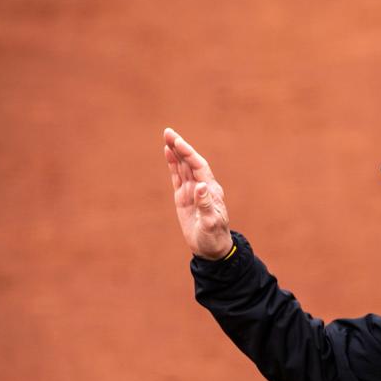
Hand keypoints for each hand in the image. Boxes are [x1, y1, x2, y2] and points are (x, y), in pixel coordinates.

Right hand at [164, 128, 233, 259]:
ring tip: (167, 137)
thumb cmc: (214, 237)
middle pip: (190, 162)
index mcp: (210, 190)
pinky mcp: (184, 197)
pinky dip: (173, 165)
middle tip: (168, 131)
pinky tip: (169, 153)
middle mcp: (202, 186)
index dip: (188, 153)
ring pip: (184, 167)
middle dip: (180, 147)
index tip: (178, 142)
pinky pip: (178, 177)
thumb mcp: (210, 223)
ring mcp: (193, 191)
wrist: (212, 248)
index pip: (199, 166)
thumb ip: (205, 205)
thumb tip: (200, 187)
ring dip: (176, 152)